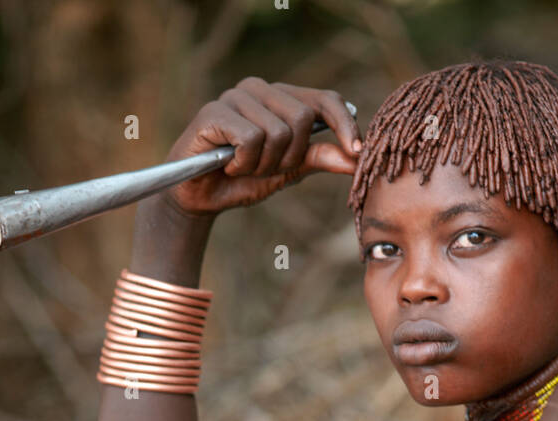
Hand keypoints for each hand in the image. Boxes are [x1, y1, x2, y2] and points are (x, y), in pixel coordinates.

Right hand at [162, 77, 360, 217]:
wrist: (200, 196)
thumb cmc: (244, 179)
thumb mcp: (288, 170)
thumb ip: (319, 157)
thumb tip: (356, 157)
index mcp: (281, 97)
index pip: (324, 99)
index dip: (344, 124)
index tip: (357, 152)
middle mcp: (259, 88)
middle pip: (302, 119)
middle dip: (289, 157)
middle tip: (266, 168)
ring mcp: (235, 96)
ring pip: (276, 132)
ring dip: (264, 164)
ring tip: (243, 167)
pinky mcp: (214, 111)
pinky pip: (250, 139)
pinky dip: (243, 163)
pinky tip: (227, 164)